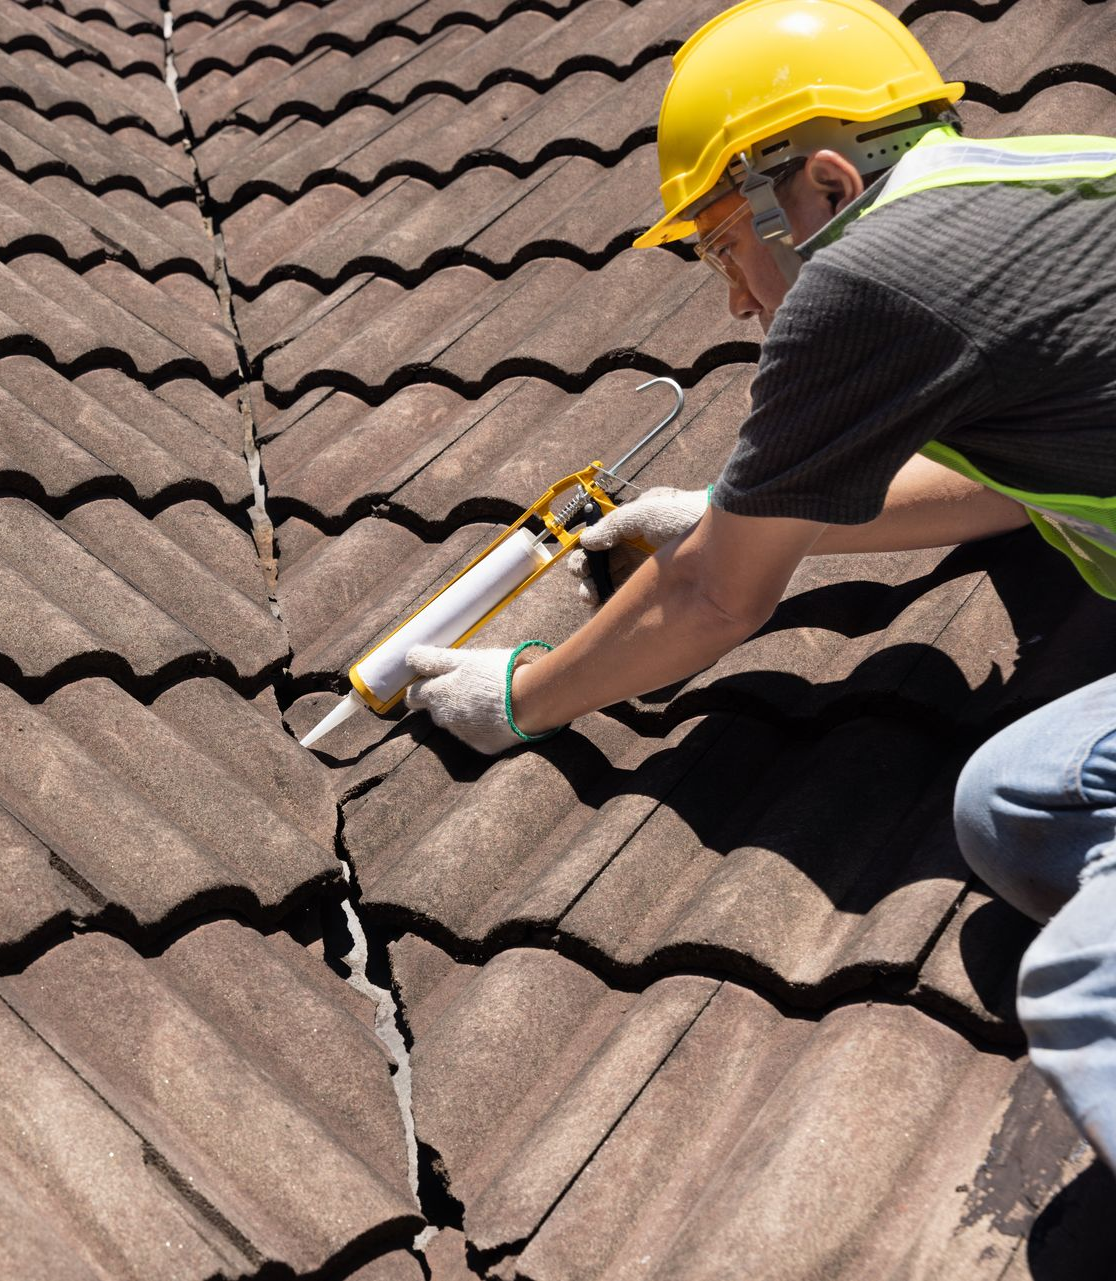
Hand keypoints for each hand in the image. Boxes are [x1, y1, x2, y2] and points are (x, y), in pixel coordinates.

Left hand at [405, 643, 554, 754]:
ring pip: (454, 722)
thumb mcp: (466, 659)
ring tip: (485, 699)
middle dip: (442, 700)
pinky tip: (497, 714)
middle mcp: (446, 717)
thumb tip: (411, 657)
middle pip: (435, 709)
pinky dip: (481, 725)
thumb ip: (435, 659)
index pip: (414, 695)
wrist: (531, 702)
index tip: (425, 682)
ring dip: (462, 712)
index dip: (418, 688)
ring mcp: (463, 733)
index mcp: (439, 694)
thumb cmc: (498, 673)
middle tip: (461, 687)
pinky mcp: (481, 744)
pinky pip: (475, 734)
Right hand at [566, 486, 708, 603]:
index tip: (580, 568)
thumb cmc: (684, 515)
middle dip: (587, 581)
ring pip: (611, 591)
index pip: (597, 549)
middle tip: (589, 590)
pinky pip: (633, 607)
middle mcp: (634, 556)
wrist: (723, 533)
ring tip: (594, 601)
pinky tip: (610, 613)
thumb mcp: (647, 512)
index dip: (584, 559)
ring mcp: (647, 577)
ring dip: (597, 597)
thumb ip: (614, 525)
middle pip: (599, 572)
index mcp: (629, 535)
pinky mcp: (661, 595)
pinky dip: (617, 611)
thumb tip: (586, 540)